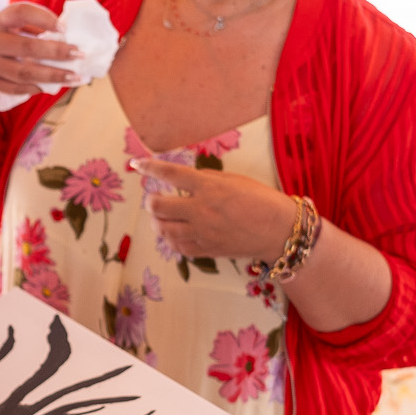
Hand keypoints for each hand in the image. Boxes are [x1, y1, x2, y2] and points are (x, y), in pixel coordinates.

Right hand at [0, 2, 77, 100]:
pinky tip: (49, 87)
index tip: (64, 26)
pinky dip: (34, 88)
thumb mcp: (1, 24)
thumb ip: (27, 25)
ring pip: (24, 73)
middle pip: (27, 48)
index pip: (20, 12)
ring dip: (53, 76)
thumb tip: (63, 32)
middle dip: (57, 52)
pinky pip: (15, 88)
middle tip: (80, 55)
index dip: (43, 17)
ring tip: (75, 77)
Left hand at [130, 158, 291, 260]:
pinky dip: (170, 239)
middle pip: (158, 206)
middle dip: (151, 201)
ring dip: (157, 221)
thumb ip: (206, 179)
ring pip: (163, 229)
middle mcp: (201, 210)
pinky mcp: (206, 250)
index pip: (170, 174)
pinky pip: (177, 246)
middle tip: (154, 199)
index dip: (150, 167)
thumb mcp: (234, 180)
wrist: (279, 230)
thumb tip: (184, 179)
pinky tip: (174, 233)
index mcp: (209, 187)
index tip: (136, 164)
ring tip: (161, 217)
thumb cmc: (260, 200)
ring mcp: (202, 232)